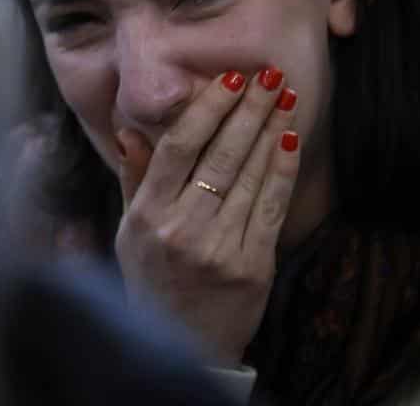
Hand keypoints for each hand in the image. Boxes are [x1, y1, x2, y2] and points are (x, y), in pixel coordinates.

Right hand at [113, 69, 300, 365]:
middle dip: (248, 110)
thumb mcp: (129, 230)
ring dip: (271, 130)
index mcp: (147, 215)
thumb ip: (134, 179)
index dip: (206, 109)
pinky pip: (270, 206)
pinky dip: (281, 169)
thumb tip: (130, 129)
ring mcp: (218, 248)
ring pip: (248, 175)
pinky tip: (290, 140)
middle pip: (219, 155)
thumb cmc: (152, 280)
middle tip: (269, 75)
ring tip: (286, 97)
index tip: (229, 79)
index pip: (178, 147)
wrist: (182, 346)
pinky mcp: (252, 266)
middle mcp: (181, 228)